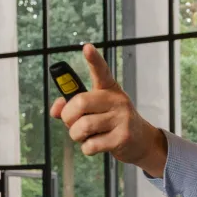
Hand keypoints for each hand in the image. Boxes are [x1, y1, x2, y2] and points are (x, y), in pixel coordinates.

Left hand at [50, 44, 168, 176]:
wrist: (141, 142)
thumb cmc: (113, 123)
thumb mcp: (96, 110)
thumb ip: (72, 106)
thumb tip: (55, 110)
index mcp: (109, 90)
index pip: (101, 71)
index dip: (93, 59)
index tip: (87, 48)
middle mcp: (117, 101)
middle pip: (80, 103)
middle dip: (68, 117)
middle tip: (72, 123)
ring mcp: (122, 119)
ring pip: (83, 126)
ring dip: (76, 136)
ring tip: (86, 136)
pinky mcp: (122, 137)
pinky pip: (91, 144)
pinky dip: (87, 148)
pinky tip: (97, 144)